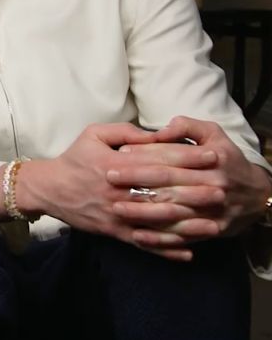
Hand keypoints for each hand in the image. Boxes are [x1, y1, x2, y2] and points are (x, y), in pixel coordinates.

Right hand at [17, 123, 196, 260]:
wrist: (48, 188)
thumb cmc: (73, 158)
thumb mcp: (94, 134)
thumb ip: (126, 133)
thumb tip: (156, 134)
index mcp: (117, 166)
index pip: (159, 161)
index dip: (187, 158)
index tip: (211, 155)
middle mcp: (119, 192)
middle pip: (163, 193)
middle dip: (195, 193)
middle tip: (221, 191)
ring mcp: (117, 215)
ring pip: (157, 223)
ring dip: (187, 226)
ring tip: (213, 224)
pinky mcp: (113, 232)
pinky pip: (143, 243)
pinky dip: (165, 250)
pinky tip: (186, 253)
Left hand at [107, 116, 271, 242]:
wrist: (258, 194)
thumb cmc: (227, 159)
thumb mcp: (214, 134)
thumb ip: (188, 126)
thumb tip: (163, 128)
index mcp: (212, 158)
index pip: (172, 155)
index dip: (145, 154)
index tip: (119, 153)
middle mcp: (213, 184)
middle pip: (169, 183)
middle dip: (136, 180)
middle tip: (108, 178)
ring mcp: (213, 209)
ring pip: (173, 212)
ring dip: (143, 212)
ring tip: (115, 208)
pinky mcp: (212, 230)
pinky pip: (182, 236)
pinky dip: (160, 238)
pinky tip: (137, 235)